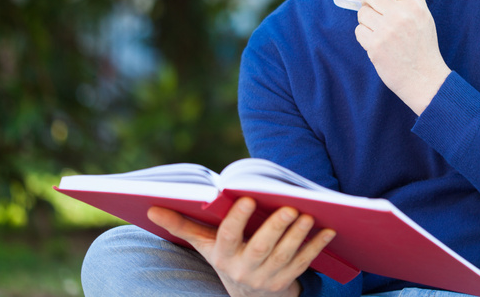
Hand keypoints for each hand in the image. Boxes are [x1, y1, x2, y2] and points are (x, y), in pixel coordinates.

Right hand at [148, 198, 335, 296]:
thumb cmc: (225, 257)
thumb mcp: (204, 245)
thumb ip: (182, 225)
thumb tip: (151, 206)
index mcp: (223, 256)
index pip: (228, 237)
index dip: (238, 219)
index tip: (248, 198)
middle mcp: (245, 269)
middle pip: (261, 249)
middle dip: (275, 228)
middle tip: (289, 208)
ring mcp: (269, 277)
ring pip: (285, 256)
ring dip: (298, 236)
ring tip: (308, 214)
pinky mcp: (288, 280)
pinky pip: (305, 263)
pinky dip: (317, 246)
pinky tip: (329, 229)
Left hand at [354, 0, 450, 114]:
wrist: (424, 79)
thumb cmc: (423, 44)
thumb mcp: (423, 14)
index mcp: (414, 5)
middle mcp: (401, 15)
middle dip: (371, 4)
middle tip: (382, 17)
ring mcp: (387, 30)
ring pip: (362, 13)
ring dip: (368, 22)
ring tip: (384, 34)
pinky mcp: (375, 46)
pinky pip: (358, 31)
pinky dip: (365, 37)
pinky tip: (379, 45)